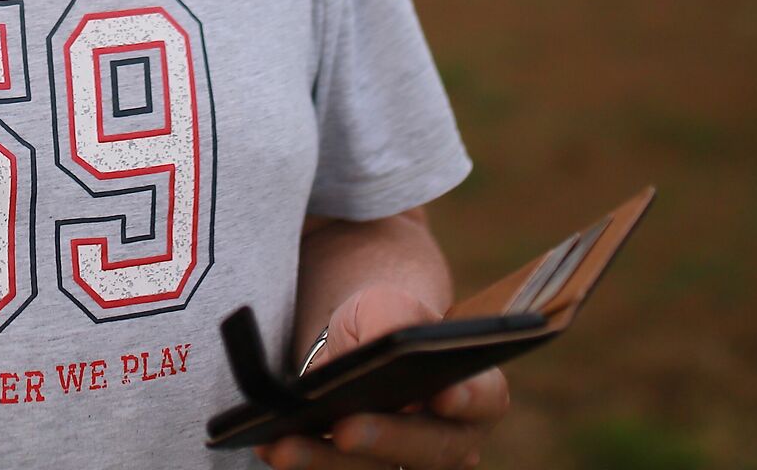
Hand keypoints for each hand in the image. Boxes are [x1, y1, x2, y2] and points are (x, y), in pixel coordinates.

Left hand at [252, 284, 510, 469]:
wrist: (355, 343)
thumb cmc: (383, 319)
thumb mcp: (387, 304)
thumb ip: (394, 320)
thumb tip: (384, 347)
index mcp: (475, 393)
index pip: (484, 399)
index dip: (468, 399)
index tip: (442, 395)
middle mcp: (450, 442)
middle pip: (426, 451)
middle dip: (383, 441)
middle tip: (344, 429)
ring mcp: (406, 466)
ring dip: (327, 463)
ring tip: (284, 445)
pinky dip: (306, 464)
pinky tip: (271, 446)